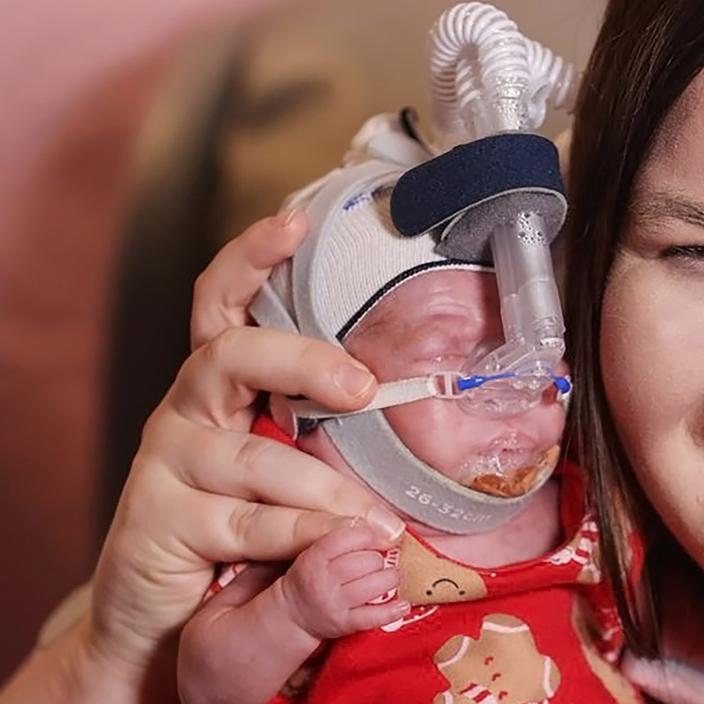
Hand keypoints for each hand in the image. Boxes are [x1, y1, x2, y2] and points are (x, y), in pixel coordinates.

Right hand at [87, 211, 404, 686]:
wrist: (163, 613)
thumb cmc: (245, 528)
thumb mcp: (289, 471)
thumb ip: (327, 439)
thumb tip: (413, 412)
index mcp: (222, 387)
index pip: (224, 305)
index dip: (251, 258)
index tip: (296, 222)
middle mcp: (188, 411)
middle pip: (230, 354)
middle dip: (300, 360)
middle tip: (362, 387)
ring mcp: (167, 463)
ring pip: (252, 456)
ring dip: (324, 489)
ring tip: (379, 523)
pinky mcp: (159, 519)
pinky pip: (245, 520)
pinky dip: (300, 534)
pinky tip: (338, 543)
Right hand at [275, 524, 407, 640]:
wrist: (293, 614)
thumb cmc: (312, 577)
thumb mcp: (318, 550)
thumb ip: (347, 537)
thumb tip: (387, 528)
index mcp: (315, 557)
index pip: (349, 537)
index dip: (371, 535)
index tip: (380, 539)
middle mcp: (322, 580)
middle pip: (368, 561)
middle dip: (381, 560)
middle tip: (380, 562)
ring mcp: (333, 603)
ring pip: (376, 585)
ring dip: (391, 579)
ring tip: (390, 578)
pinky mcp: (344, 623)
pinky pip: (374, 616)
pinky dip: (393, 610)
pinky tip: (402, 604)